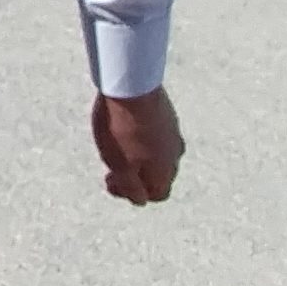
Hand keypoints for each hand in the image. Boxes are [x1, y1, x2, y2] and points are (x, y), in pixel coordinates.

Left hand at [92, 86, 184, 204]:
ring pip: (158, 154)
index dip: (134, 194)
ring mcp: (173, 132)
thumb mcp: (121, 166)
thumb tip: (140, 200)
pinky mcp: (167, 113)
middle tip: (112, 166)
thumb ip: (131, 187)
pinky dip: (142, 139)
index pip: (157, 195)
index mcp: (165, 171)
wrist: (131, 85)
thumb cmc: (122, 129)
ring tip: (116, 146)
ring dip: (139, 157)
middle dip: (136, 176)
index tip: (111, 180)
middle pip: (159, 175)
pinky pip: (157, 135)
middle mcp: (175, 154)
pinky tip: (126, 129)